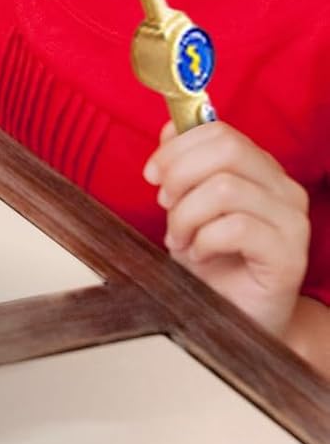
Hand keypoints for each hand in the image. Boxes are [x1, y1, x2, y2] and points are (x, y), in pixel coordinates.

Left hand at [145, 120, 310, 337]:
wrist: (233, 316)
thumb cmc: (210, 257)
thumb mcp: (186, 203)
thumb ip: (183, 163)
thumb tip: (171, 127)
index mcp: (260, 169)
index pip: (220, 131)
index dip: (176, 146)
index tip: (151, 175)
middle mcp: (283, 189)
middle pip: (226, 150)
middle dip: (179, 175)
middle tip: (164, 206)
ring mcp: (293, 222)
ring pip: (226, 189)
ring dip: (186, 215)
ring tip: (179, 239)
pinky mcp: (290, 256)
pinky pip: (237, 228)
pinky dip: (204, 240)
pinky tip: (199, 255)